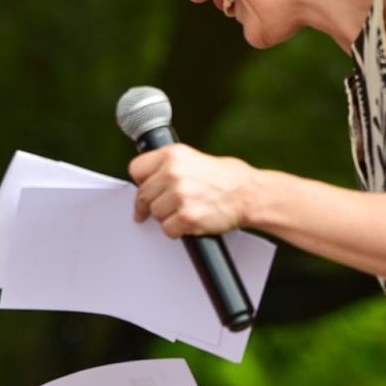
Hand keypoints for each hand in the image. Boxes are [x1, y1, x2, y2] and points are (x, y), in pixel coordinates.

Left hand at [129, 144, 257, 237]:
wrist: (249, 194)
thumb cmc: (228, 178)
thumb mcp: (195, 158)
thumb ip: (170, 166)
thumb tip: (151, 179)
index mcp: (173, 155)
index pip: (136, 169)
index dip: (141, 181)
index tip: (144, 187)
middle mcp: (173, 173)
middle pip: (143, 195)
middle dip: (149, 205)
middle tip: (154, 209)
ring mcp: (179, 195)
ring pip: (155, 214)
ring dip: (166, 217)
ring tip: (183, 211)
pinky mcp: (186, 216)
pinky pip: (168, 229)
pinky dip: (177, 230)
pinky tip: (188, 222)